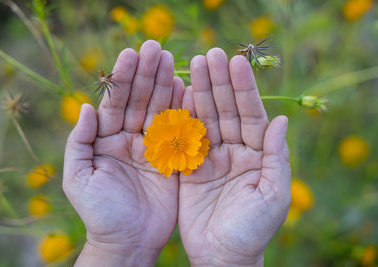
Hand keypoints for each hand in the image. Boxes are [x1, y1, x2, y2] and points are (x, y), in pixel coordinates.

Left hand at [63, 41, 184, 265]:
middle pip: (139, 100)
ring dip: (165, 85)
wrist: (127, 241)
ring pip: (160, 110)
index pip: (115, 103)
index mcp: (106, 140)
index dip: (123, 79)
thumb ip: (79, 142)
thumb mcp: (78, 178)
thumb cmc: (99, 213)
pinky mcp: (172, 159)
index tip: (132, 54)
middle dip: (146, 74)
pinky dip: (182, 110)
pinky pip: (178, 131)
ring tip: (172, 60)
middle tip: (155, 47)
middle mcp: (129, 138)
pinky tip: (186, 88)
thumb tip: (86, 107)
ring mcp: (152, 147)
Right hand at [179, 48, 290, 265]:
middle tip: (208, 54)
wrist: (222, 256)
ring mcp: (210, 157)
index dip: (243, 89)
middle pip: (226, 110)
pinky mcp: (189, 168)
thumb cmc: (252, 231)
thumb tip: (282, 122)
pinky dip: (181, 116)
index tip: (234, 62)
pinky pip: (184, 138)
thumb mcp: (273, 196)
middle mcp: (235, 150)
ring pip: (204, 118)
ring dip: (198, 92)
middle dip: (218, 82)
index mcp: (257, 155)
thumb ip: (277, 158)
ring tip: (192, 65)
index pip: (251, 115)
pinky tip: (177, 94)